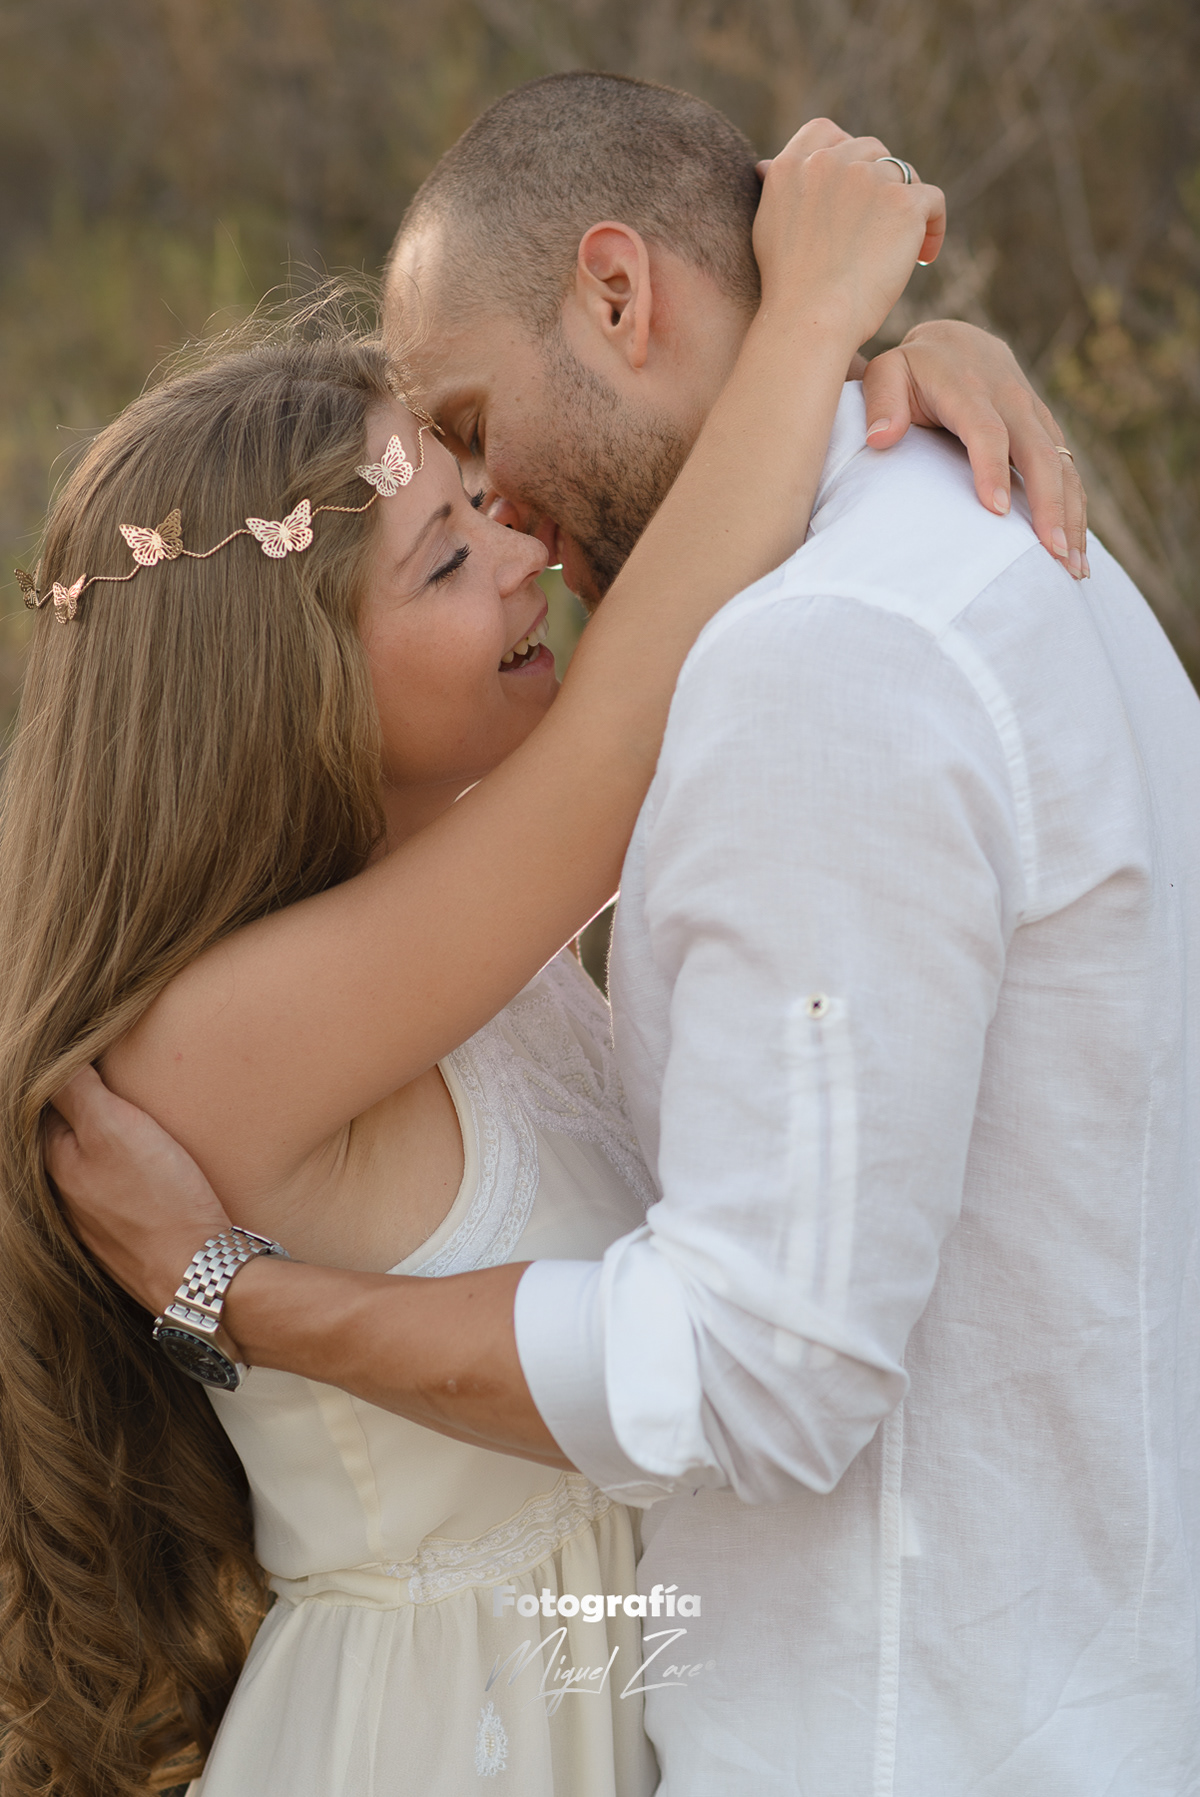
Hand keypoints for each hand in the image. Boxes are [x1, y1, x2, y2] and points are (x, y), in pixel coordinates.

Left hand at [45, 1064, 231, 1317]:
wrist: (197, 1272)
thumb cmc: (159, 1199)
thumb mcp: (115, 1127)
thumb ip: (77, 1090)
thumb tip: (50, 1060)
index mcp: (54, 1163)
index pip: (45, 1104)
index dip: (69, 1076)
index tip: (96, 1056)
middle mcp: (63, 1196)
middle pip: (67, 1136)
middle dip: (86, 1110)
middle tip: (116, 1082)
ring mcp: (91, 1222)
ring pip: (91, 1167)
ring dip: (107, 1144)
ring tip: (135, 1121)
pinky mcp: (122, 1240)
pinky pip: (114, 1195)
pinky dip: (125, 1175)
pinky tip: (147, 1170)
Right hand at [753, 118, 944, 354]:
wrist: (809, 319)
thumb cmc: (787, 290)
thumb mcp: (767, 228)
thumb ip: (777, 190)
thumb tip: (768, 165)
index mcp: (791, 166)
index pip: (826, 132)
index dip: (845, 152)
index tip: (854, 186)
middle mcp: (828, 162)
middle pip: (871, 150)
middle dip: (880, 182)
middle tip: (882, 225)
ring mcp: (868, 178)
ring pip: (903, 174)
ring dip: (905, 205)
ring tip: (905, 245)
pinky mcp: (903, 202)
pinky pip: (933, 199)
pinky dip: (933, 225)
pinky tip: (924, 255)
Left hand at [862, 320, 1088, 576]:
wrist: (959, 344)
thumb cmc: (913, 369)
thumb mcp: (888, 373)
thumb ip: (880, 401)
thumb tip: (879, 438)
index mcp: (969, 390)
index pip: (986, 430)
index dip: (993, 468)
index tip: (996, 510)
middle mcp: (1011, 401)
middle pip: (1039, 454)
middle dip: (1049, 504)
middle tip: (1052, 554)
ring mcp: (1035, 417)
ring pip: (1063, 467)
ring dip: (1072, 516)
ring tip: (1073, 568)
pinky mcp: (1047, 433)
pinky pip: (1069, 472)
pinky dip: (1076, 511)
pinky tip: (1076, 553)